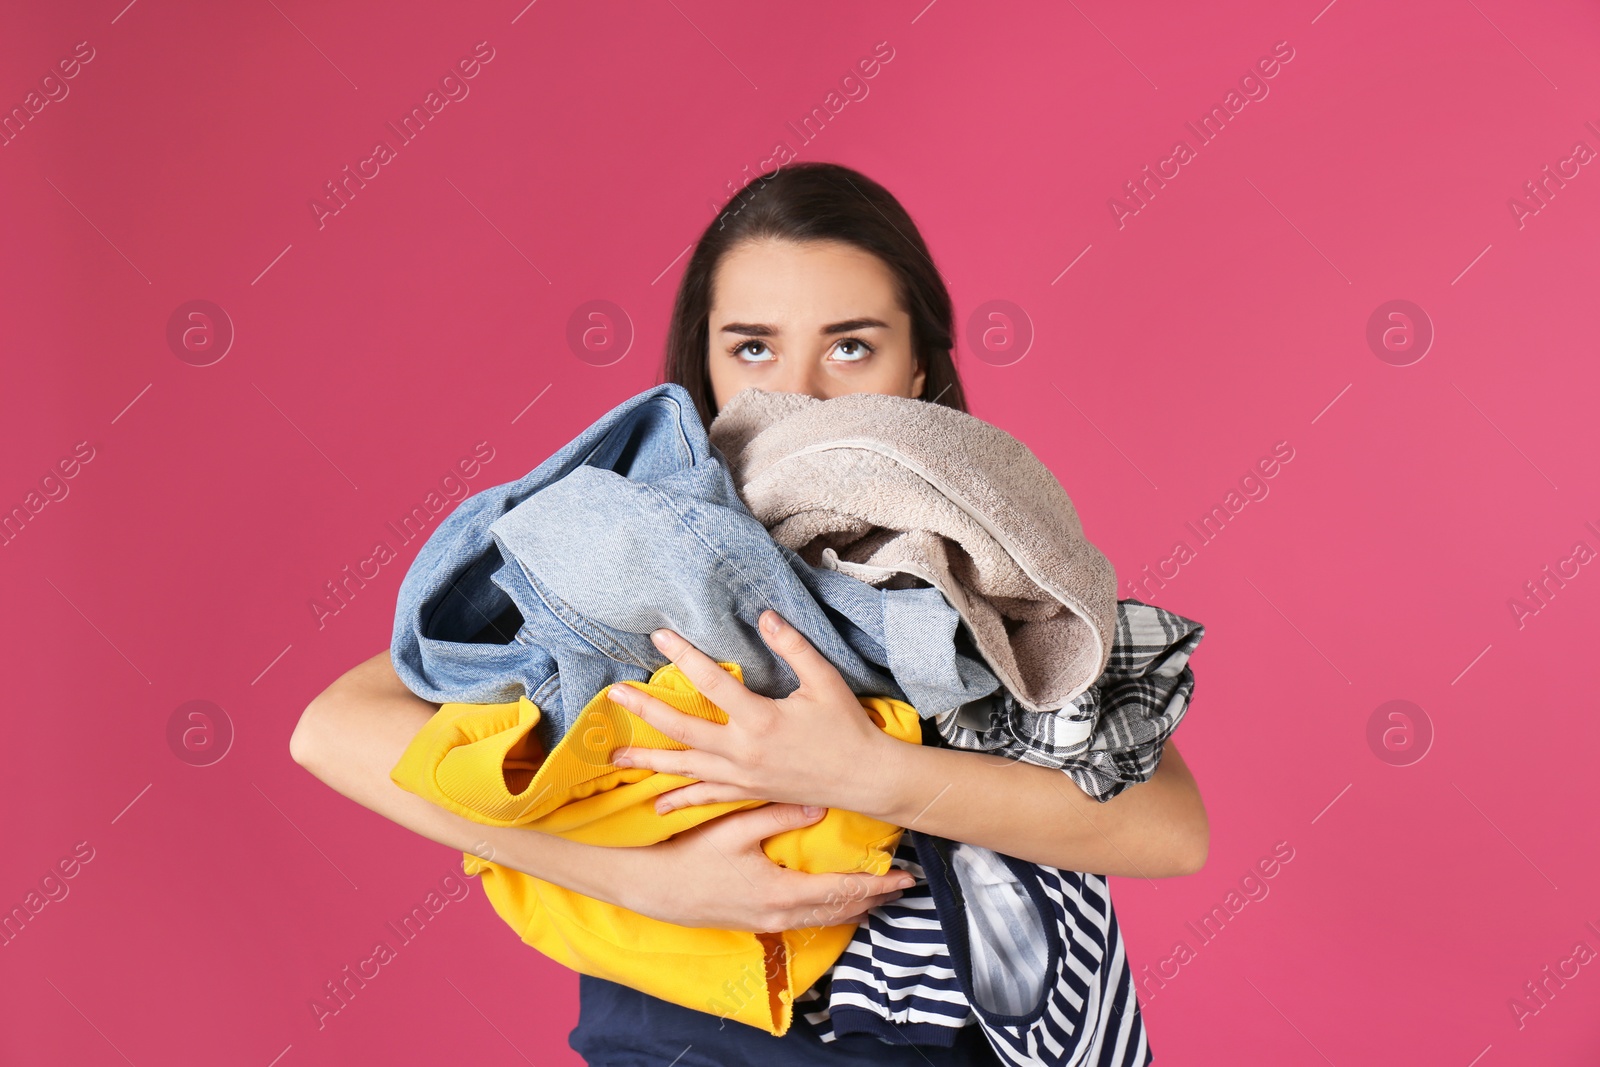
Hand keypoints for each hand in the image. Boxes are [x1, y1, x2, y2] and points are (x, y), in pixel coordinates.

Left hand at [605, 609, 898, 817]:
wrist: (864, 779)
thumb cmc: (847, 727)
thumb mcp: (824, 681)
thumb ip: (793, 647)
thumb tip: (765, 616)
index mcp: (761, 718)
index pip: (712, 681)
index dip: (683, 655)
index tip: (659, 636)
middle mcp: (744, 750)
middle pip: (683, 728)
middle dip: (645, 711)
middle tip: (614, 694)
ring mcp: (742, 776)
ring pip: (685, 767)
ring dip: (649, 760)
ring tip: (614, 755)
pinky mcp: (748, 792)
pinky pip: (707, 796)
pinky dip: (680, 799)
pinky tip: (658, 804)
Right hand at [618, 801, 914, 931]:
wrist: (650, 888)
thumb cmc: (689, 854)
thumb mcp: (734, 828)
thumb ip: (779, 816)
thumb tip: (820, 806)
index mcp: (780, 891)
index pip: (841, 890)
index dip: (876, 884)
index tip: (903, 878)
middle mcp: (779, 915)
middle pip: (839, 912)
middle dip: (872, 900)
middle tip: (899, 888)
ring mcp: (766, 924)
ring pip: (822, 921)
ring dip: (852, 908)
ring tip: (874, 896)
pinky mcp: (754, 924)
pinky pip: (803, 923)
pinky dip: (827, 913)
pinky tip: (832, 904)